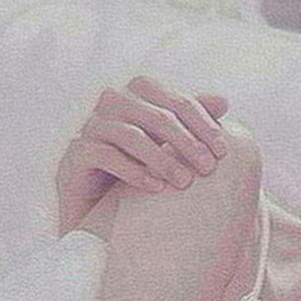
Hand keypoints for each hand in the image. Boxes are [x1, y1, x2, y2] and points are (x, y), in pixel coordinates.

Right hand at [56, 76, 230, 233]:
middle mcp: (112, 103)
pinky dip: (134, 171)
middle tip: (208, 168)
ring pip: (131, 135)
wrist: (98, 205)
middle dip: (187, 142)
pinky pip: (105, 155)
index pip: (176, 101)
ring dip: (163, 159)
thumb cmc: (140, 168)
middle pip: (156, 116)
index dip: (203, 123)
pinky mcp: (76, 152)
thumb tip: (223, 101)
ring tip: (184, 182)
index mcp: (138, 94)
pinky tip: (155, 187)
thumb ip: (191, 122)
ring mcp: (91, 126)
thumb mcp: (170, 145)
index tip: (222, 151)